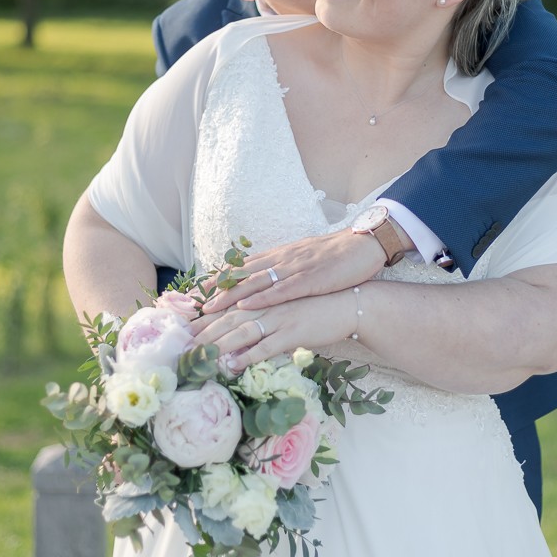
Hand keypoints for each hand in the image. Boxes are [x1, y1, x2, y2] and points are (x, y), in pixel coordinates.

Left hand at [191, 289, 357, 372]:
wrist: (350, 303)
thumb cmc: (320, 302)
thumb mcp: (290, 298)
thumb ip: (269, 305)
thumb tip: (251, 317)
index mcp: (266, 292)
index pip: (230, 302)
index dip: (207, 311)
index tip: (186, 321)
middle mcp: (268, 302)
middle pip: (228, 316)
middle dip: (204, 328)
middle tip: (182, 341)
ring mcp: (279, 317)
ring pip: (241, 330)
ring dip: (218, 343)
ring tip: (198, 355)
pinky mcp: (293, 332)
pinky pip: (266, 346)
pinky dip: (248, 356)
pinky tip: (233, 364)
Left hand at [200, 228, 386, 314]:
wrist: (363, 246)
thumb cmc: (336, 258)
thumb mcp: (303, 260)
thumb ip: (284, 268)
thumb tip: (267, 280)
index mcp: (280, 255)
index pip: (243, 267)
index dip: (219, 279)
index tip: (198, 291)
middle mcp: (282, 260)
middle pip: (242, 275)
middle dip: (216, 291)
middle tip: (193, 305)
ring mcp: (295, 269)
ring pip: (255, 283)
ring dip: (230, 297)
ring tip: (210, 310)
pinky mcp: (310, 280)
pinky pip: (282, 290)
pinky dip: (262, 298)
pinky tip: (247, 305)